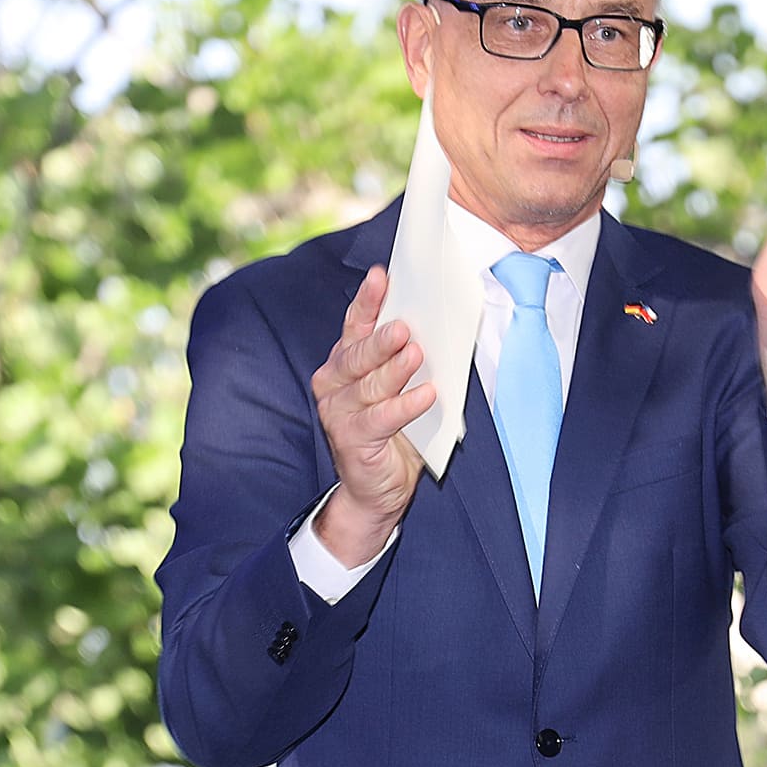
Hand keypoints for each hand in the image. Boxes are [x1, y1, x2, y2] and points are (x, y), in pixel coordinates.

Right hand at [308, 263, 434, 565]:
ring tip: (418, 355)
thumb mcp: (399, 387)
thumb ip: (406, 359)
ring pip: (368, 385)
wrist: (378, 490)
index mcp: (343, 363)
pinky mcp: (351, 439)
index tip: (382, 276)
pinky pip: (380, 418)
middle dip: (381, 338)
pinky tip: (427, 395)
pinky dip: (405, 406)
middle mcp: (333, 384)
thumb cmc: (393, 432)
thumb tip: (433, 327)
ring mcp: (338, 413)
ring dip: (395, 369)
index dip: (367, 301)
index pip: (354, 326)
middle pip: (357, 353)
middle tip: (404, 326)